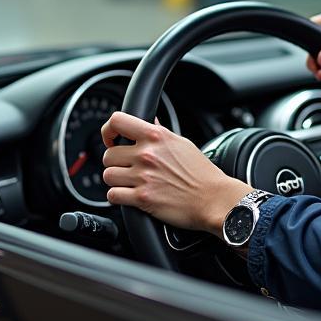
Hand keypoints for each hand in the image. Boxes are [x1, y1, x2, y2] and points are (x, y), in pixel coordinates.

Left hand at [101, 112, 251, 233]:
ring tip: (129, 182)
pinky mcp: (142, 199)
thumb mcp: (182, 143)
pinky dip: (118, 197)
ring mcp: (143, 177)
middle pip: (108, 155)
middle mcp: (147, 154)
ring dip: (116, 180)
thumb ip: (161, 132)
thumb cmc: (202, 173)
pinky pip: (113, 195)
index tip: (112, 140)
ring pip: (107, 175)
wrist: (213, 199)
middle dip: (115, 162)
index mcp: (156, 136)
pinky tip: (129, 195)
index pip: (117, 121)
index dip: (108, 131)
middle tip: (128, 168)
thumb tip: (150, 122)